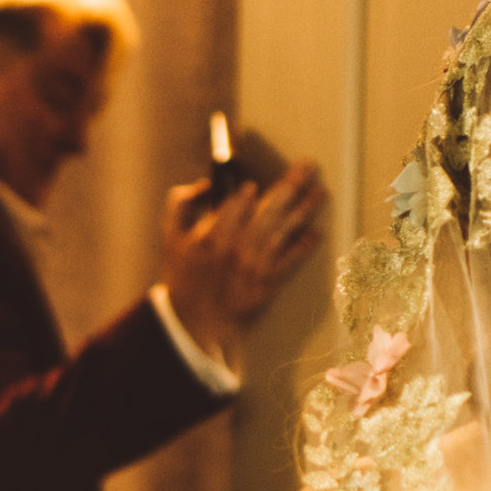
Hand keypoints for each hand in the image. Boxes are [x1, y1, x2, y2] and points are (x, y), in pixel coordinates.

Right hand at [161, 160, 328, 366]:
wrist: (196, 323)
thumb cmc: (184, 277)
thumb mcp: (170, 238)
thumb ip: (180, 204)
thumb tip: (205, 185)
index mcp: (210, 236)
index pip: (236, 204)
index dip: (246, 193)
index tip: (253, 185)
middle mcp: (236, 248)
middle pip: (268, 210)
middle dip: (291, 186)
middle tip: (308, 167)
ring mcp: (254, 266)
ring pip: (284, 231)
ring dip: (305, 210)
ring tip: (320, 193)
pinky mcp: (268, 283)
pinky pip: (291, 261)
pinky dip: (304, 247)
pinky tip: (316, 233)